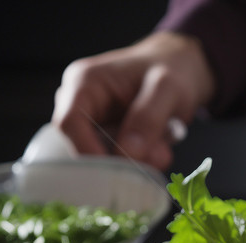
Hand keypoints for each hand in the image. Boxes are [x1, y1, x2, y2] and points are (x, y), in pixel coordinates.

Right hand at [52, 32, 215, 169]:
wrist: (177, 68)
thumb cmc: (169, 69)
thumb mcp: (168, 88)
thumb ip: (149, 117)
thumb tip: (128, 153)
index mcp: (83, 82)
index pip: (68, 123)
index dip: (87, 150)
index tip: (117, 170)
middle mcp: (78, 104)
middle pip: (82, 146)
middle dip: (121, 159)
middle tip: (157, 154)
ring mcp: (90, 124)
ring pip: (102, 159)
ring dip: (135, 161)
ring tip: (163, 146)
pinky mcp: (105, 140)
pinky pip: (116, 162)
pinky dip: (139, 162)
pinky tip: (159, 148)